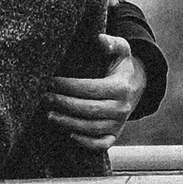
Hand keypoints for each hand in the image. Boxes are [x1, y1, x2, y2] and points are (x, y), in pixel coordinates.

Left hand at [46, 34, 144, 148]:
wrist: (137, 85)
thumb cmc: (122, 65)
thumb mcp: (121, 50)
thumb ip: (111, 43)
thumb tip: (99, 39)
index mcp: (121, 88)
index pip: (90, 89)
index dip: (69, 86)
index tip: (51, 81)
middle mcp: (122, 108)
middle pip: (89, 110)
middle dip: (64, 104)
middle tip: (45, 98)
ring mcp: (119, 123)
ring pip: (92, 128)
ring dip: (69, 123)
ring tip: (49, 115)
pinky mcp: (115, 134)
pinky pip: (102, 144)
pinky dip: (86, 142)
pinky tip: (69, 134)